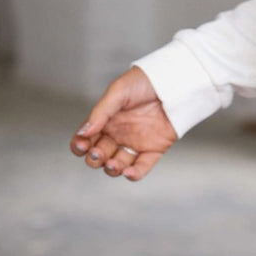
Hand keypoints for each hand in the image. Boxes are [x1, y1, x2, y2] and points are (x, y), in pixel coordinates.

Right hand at [69, 67, 177, 182]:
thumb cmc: (146, 81)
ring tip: (113, 164)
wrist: (175, 82)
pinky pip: (141, 167)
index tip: (83, 145)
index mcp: (106, 120)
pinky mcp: (153, 150)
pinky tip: (128, 172)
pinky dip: (134, 174)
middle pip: (98, 155)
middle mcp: (118, 134)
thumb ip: (100, 112)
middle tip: (98, 153)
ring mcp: (135, 143)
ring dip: (111, 169)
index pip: (86, 138)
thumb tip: (84, 131)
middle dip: (94, 159)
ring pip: (117, 165)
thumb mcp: (118, 91)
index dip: (80, 145)